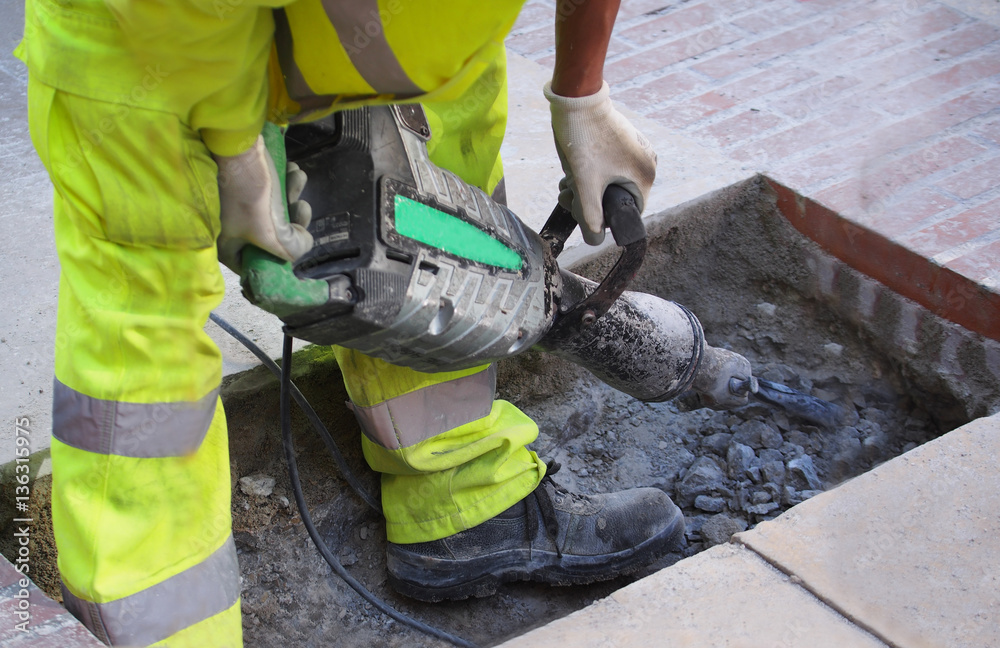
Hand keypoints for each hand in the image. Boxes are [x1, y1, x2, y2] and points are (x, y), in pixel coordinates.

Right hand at [214, 135, 312, 273]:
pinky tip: (294, 170)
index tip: (294, 247)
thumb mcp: (272, 233)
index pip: (256, 266)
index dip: (279, 260)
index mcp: (227, 246)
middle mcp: (229, 230)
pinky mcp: (242, 188)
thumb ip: (291, 250)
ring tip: (299, 179)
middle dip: (292, 222)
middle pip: (270, 238)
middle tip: (302, 207)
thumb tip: (302, 244)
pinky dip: (283, 184)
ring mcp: (235, 208)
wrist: (234, 142)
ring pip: (273, 213)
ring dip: (292, 196)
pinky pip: (268, 194)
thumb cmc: (248, 192)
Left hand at [545, 81, 655, 244]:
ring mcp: (635, 151)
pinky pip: (608, 168)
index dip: (603, 218)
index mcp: (645, 176)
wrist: (576, 98)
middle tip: (568, 195)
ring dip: (585, 188)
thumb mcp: (584, 183)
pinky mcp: (622, 142)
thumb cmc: (583, 138)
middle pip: (616, 199)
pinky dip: (590, 173)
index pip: (628, 213)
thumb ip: (591, 216)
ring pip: (609, 184)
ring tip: (566, 182)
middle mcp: (646, 163)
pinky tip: (572, 170)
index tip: (583, 211)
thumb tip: (595, 241)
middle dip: (589, 201)